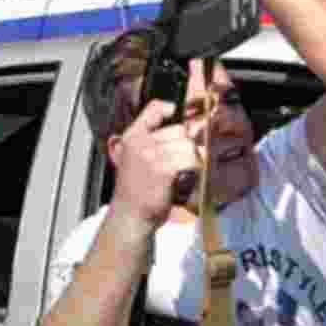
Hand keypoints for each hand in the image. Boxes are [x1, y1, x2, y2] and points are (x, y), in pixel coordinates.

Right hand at [108, 100, 201, 231]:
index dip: (169, 109)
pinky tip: (180, 183)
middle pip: (180, 130)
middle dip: (185, 147)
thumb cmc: (138, 191)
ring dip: (191, 162)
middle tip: (176, 166)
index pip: (154, 108)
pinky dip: (192, 172)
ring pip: (188, 146)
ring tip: (178, 176)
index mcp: (131, 137)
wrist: (130, 217)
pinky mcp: (163, 168)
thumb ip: (158, 142)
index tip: (176, 114)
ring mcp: (151, 154)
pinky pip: (190, 161)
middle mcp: (140, 142)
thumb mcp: (138, 159)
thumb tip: (195, 127)